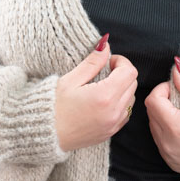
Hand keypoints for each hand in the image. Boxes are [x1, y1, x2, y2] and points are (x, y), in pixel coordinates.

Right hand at [55, 36, 137, 151]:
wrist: (47, 135)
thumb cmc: (54, 106)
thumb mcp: (71, 80)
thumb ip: (92, 62)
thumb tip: (105, 46)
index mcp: (105, 96)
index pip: (129, 71)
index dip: (121, 62)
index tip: (108, 62)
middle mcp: (114, 111)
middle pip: (133, 84)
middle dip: (122, 73)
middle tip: (104, 72)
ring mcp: (114, 123)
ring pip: (132, 98)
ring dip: (123, 88)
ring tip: (103, 87)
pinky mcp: (112, 131)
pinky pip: (126, 112)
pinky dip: (121, 103)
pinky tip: (104, 101)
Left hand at [144, 57, 179, 176]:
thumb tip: (177, 69)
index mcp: (176, 127)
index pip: (153, 100)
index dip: (162, 90)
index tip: (177, 89)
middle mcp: (167, 143)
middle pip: (151, 113)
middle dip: (162, 102)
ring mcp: (167, 155)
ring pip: (153, 127)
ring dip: (163, 117)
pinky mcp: (170, 162)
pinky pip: (159, 141)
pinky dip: (166, 132)